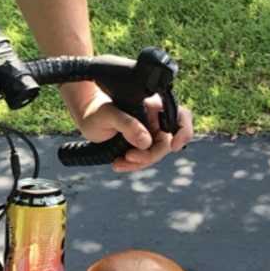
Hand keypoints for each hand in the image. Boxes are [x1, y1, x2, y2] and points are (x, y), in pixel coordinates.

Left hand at [77, 91, 193, 173]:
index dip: (183, 131)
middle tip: (129, 157)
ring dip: (139, 162)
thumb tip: (145, 142)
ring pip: (155, 154)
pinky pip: (145, 159)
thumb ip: (127, 125)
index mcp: (153, 105)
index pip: (180, 116)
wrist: (86, 120)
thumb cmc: (96, 111)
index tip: (173, 146)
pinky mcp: (141, 145)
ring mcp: (149, 133)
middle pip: (166, 142)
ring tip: (118, 163)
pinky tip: (118, 163)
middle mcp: (155, 120)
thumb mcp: (108, 115)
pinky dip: (133, 164)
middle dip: (150, 154)